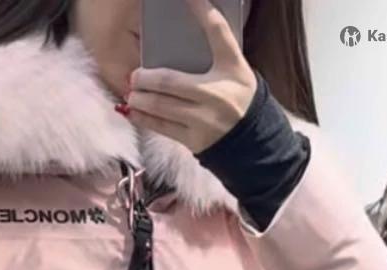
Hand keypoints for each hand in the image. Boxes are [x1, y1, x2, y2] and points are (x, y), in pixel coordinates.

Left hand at [124, 0, 256, 153]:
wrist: (253, 140)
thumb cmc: (238, 97)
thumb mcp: (235, 68)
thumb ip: (216, 48)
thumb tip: (193, 17)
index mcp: (231, 68)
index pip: (217, 32)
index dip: (202, 11)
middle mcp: (216, 94)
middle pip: (170, 81)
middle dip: (146, 78)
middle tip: (135, 75)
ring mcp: (203, 120)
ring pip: (161, 106)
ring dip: (140, 99)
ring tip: (132, 92)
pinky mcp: (193, 140)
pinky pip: (162, 128)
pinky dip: (144, 118)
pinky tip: (134, 111)